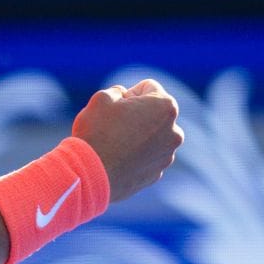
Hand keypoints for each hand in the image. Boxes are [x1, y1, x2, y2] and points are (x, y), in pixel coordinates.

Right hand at [72, 79, 182, 202]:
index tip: (116, 108)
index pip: (148, 88)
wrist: (89, 175)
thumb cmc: (97, 132)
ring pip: (151, 137)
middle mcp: (174, 132)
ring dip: (137, 136)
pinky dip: (135, 156)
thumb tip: (124, 99)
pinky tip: (117, 160)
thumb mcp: (102, 98)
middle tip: (114, 125)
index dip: (127, 94)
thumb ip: (118, 92)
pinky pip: (146, 157)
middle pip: (153, 113)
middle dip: (137, 115)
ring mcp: (167, 156)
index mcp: (166, 107)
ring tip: (114, 144)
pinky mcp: (156, 174)